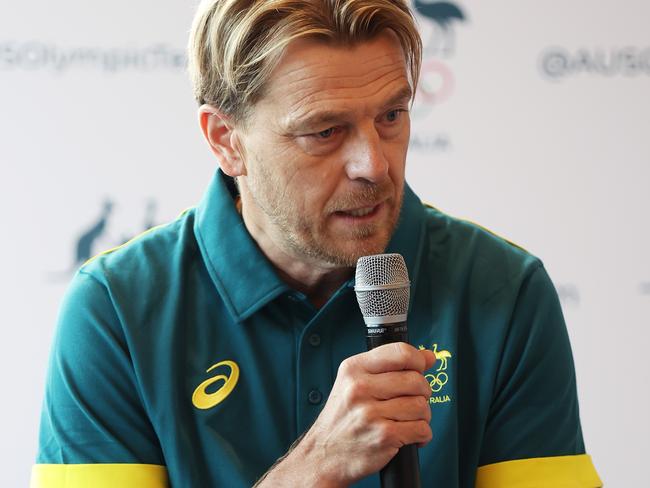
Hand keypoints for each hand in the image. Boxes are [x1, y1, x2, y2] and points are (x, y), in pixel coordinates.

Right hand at [256, 342, 435, 486]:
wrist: (324, 454)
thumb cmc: (343, 418)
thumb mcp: (355, 382)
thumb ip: (390, 366)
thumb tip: (429, 357)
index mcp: (354, 369)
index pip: (400, 353)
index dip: (419, 360)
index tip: (421, 368)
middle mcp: (360, 388)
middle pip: (416, 380)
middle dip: (423, 392)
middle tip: (413, 400)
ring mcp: (371, 413)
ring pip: (421, 405)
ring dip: (423, 415)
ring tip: (409, 420)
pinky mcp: (383, 436)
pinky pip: (421, 429)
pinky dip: (422, 434)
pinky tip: (410, 435)